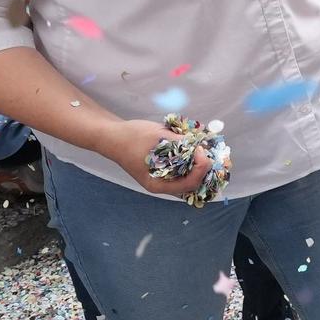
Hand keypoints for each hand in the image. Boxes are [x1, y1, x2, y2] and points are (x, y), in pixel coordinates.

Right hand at [95, 117, 211, 197]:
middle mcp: (162, 184)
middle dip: (204, 167)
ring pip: (190, 175)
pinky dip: (191, 158)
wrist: (111, 135)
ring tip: (203, 146)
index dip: (201, 168)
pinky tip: (193, 146)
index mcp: (158, 184)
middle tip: (208, 148)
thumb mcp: (158, 137)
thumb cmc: (131, 138)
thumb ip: (180, 143)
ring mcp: (163, 177)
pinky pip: (183, 168)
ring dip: (199, 162)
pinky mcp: (163, 168)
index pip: (190, 183)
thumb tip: (201, 145)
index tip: (202, 149)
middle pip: (193, 182)